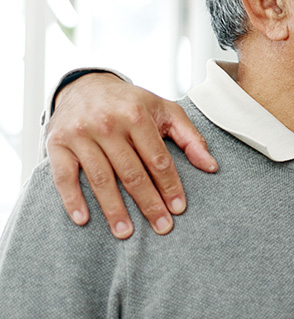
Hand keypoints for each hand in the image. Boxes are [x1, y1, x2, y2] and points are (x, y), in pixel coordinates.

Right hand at [46, 72, 216, 238]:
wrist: (86, 85)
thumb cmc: (131, 103)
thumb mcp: (165, 111)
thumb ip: (190, 138)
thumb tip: (211, 166)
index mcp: (137, 115)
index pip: (157, 159)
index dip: (170, 185)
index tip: (178, 208)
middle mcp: (108, 124)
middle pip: (131, 173)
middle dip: (148, 203)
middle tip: (161, 227)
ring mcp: (80, 135)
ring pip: (101, 178)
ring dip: (114, 209)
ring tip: (126, 232)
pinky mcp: (57, 144)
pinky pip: (63, 176)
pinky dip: (72, 199)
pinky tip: (83, 219)